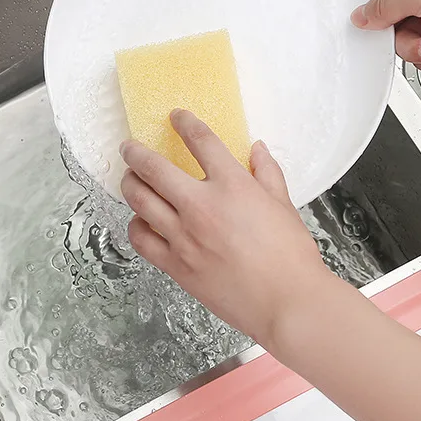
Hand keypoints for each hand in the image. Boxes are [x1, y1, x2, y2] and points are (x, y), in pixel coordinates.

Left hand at [120, 110, 328, 347]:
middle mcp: (201, 206)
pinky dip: (135, 225)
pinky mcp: (175, 264)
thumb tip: (257, 148)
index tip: (176, 117)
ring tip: (129, 179)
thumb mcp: (283, 205)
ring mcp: (183, 236)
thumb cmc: (291, 256)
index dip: (184, 123)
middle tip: (129, 147)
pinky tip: (141, 220)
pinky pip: (141, 238)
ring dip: (129, 183)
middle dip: (135, 152)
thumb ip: (267, 172)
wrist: (287, 303)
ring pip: (139, 199)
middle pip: (153, 167)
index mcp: (232, 186)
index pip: (201, 141)